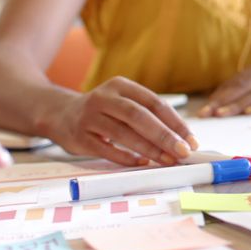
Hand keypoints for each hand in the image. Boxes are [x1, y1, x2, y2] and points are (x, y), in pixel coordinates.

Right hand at [52, 77, 197, 166]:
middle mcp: (104, 98)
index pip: (154, 102)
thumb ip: (148, 116)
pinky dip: (126, 157)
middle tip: (183, 151)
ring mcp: (89, 116)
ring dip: (149, 149)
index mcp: (121, 85)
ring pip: (123, 133)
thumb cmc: (103, 112)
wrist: (59, 114)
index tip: (191, 139)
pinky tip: (141, 163)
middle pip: (140, 116)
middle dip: (165, 135)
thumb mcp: (123, 103)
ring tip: (167, 160)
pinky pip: (106, 149)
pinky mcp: (80, 136)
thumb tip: (182, 139)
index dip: (175, 122)